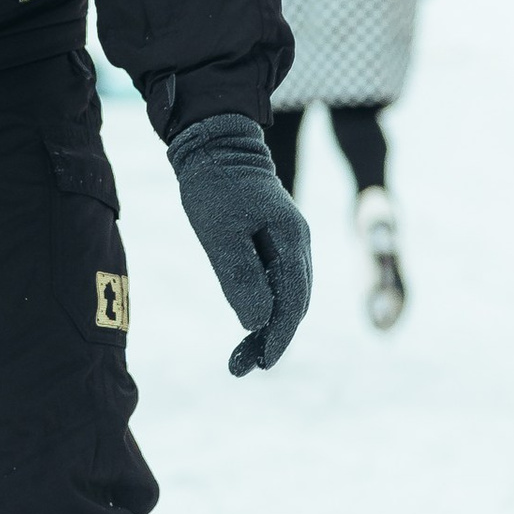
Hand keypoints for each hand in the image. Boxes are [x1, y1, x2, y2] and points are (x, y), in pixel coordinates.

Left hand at [167, 115, 311, 376]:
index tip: (259, 365)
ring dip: (269, 327)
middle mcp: (299, 244)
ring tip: (240, 356)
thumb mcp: (220, 233)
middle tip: (241, 367)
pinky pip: (278, 282)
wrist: (214, 145)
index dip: (278, 338)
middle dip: (273, 339)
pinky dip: (265, 306)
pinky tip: (248, 321)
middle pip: (295, 304)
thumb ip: (240, 276)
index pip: (293, 303)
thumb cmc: (214, 187)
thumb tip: (258, 322)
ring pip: (288, 296)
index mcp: (293, 241)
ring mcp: (290, 241)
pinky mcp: (274, 240)